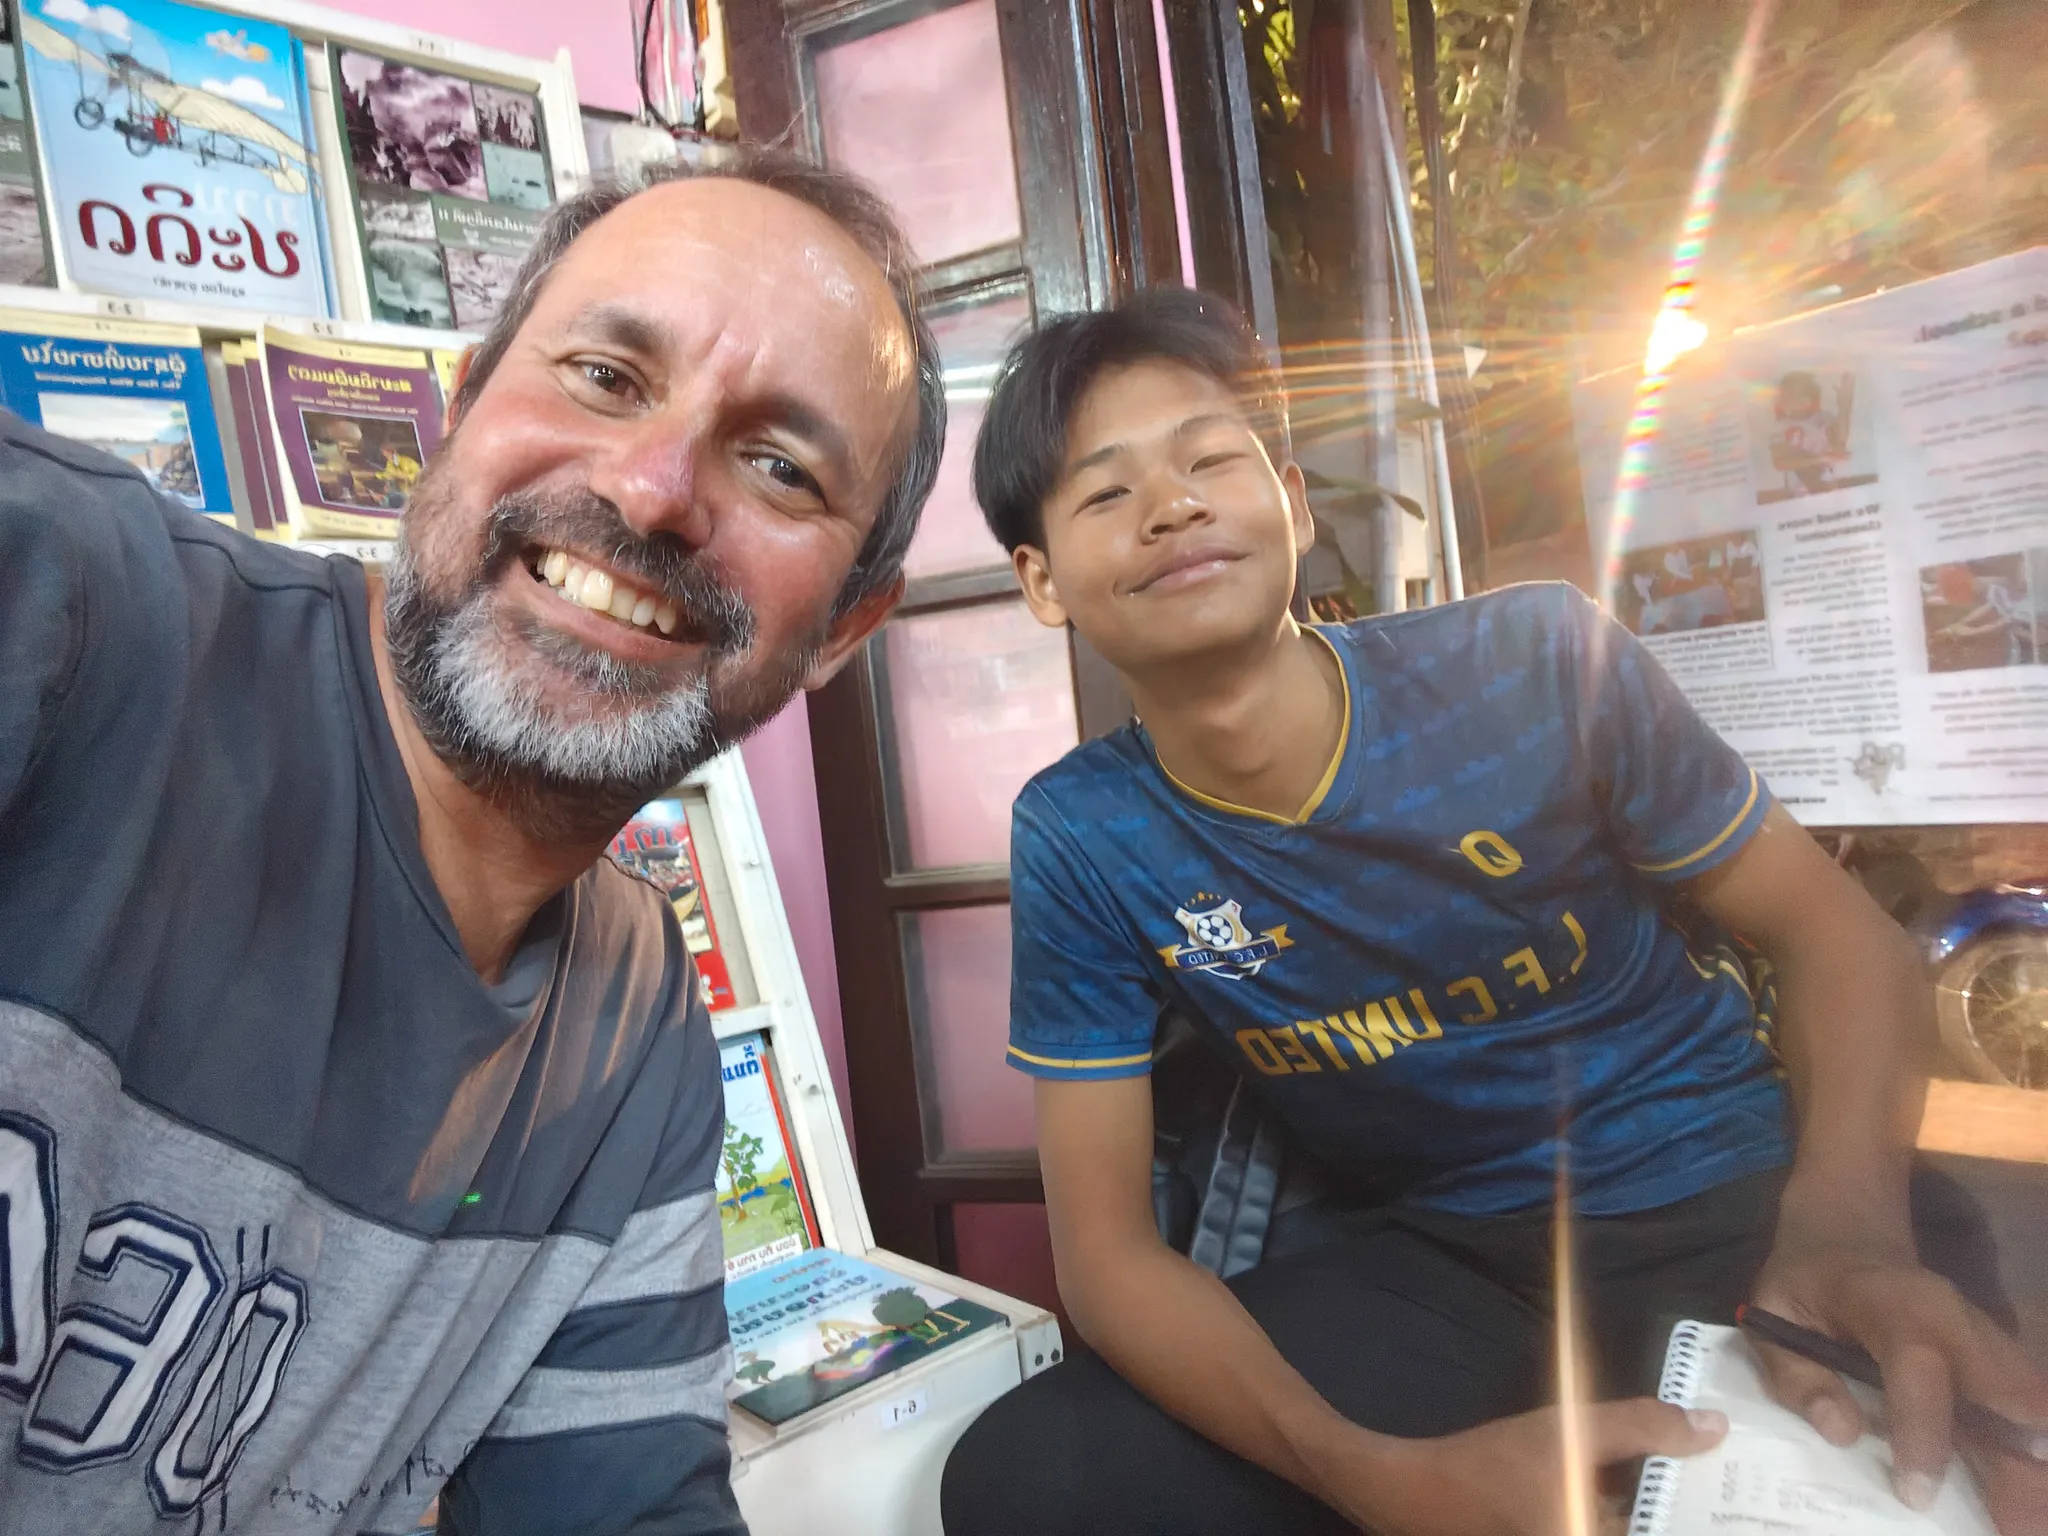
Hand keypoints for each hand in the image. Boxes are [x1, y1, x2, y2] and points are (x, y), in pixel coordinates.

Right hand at [1335, 1399, 1727, 1535]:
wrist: (1412, 1493)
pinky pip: (1607, 1524)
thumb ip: (1643, 1428)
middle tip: (1725, 1480)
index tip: (1744, 1501)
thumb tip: (1714, 1427)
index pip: (1674, 1527)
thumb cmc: (1494, 1469)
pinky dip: (1625, 1511)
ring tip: (1693, 1475)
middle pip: (1656, 1525)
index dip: (1712, 1514)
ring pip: (1631, 1523)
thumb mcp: (1572, 1436)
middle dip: (1688, 1508)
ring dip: (1658, 1507)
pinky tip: (1637, 1483)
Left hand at [1753, 1240, 2047, 1533]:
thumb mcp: (1774, 1315)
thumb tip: (1841, 1431)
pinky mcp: (1993, 1348)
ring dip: (2026, 1451)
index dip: (1922, 1431)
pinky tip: (2018, 1477)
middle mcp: (1949, 1314)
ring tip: (2022, 1510)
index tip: (1917, 1492)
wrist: (1847, 1232)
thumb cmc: (1805, 1280)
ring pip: (2021, 1395)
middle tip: (2016, 1517)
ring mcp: (1979, 1329)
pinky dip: (2023, 1436)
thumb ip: (1796, 1374)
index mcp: (1886, 1302)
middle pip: (2000, 1386)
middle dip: (2014, 1452)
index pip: (1918, 1366)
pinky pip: (2018, 1397)